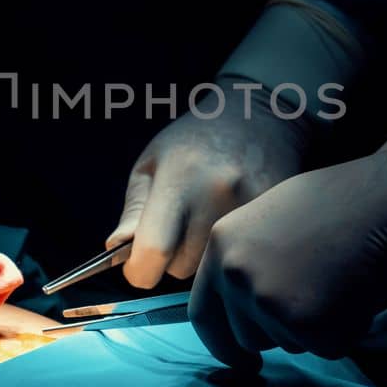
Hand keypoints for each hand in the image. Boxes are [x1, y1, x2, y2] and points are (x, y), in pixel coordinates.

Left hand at [109, 82, 309, 288]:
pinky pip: (237, 256)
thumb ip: (133, 213)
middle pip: (181, 268)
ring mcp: (249, 208)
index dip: (137, 270)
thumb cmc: (193, 139)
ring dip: (198, 256)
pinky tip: (228, 217)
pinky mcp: (271, 218)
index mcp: (179, 180)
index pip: (154, 251)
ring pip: (207, 269)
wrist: (256, 116)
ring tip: (205, 218)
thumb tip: (115, 256)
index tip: (135, 267)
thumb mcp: (151, 165)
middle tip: (178, 226)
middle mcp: (217, 196)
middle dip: (170, 259)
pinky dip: (227, 248)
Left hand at [189, 140, 386, 369]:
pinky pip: (326, 347)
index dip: (222, 344)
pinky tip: (356, 293)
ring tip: (338, 283)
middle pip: (248, 338)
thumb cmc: (340, 205)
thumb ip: (248, 260)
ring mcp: (268, 301)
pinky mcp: (306, 324)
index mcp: (222, 247)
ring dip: (315, 329)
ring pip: (288, 344)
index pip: (204, 314)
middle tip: (316, 300)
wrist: (386, 202)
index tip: (240, 360)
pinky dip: (346, 330)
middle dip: (280, 332)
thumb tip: (240, 304)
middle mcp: (236, 275)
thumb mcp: (270, 222)